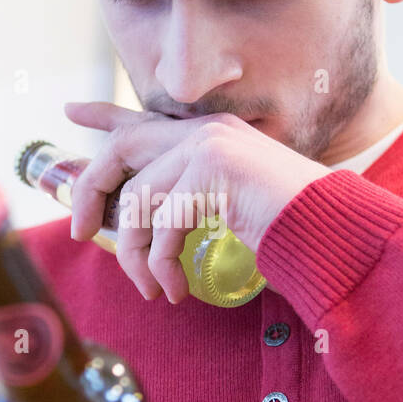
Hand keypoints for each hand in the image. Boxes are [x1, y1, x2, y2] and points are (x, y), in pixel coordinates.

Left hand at [63, 101, 326, 301]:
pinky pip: (164, 223)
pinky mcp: (215, 171)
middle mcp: (206, 131)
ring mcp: (210, 146)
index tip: (69, 111)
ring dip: (136, 254)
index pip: (142, 118)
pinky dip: (161, 264)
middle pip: (121, 150)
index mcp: (209, 134)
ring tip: (151, 286)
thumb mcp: (227, 204)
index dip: (102, 116)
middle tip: (83, 232)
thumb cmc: (287, 227)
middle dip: (91, 191)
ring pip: (139, 200)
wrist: (333, 231)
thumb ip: (189, 197)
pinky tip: (173, 289)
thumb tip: (138, 218)